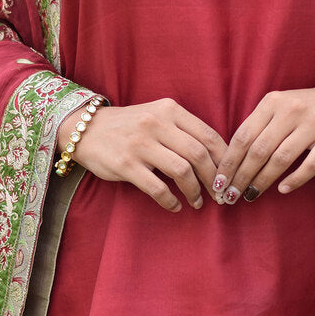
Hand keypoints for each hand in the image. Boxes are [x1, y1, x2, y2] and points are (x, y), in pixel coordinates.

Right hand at [57, 98, 227, 212]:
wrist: (85, 129)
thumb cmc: (129, 126)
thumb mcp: (157, 116)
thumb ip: (184, 131)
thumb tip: (218, 158)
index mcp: (170, 110)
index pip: (208, 135)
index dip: (224, 159)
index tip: (229, 176)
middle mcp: (156, 124)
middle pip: (199, 154)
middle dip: (214, 178)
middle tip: (219, 194)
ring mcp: (140, 144)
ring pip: (182, 171)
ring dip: (195, 191)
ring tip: (198, 202)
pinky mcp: (126, 165)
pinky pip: (157, 188)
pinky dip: (171, 201)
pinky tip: (175, 206)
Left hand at [212, 81, 314, 202]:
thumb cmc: (309, 109)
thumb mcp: (281, 108)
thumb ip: (260, 127)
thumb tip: (232, 161)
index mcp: (273, 102)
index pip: (243, 136)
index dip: (228, 162)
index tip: (217, 182)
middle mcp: (291, 110)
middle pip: (258, 149)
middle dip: (240, 176)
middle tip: (229, 195)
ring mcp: (314, 123)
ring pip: (280, 158)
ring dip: (262, 181)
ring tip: (250, 195)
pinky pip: (310, 164)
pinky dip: (295, 180)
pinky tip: (282, 190)